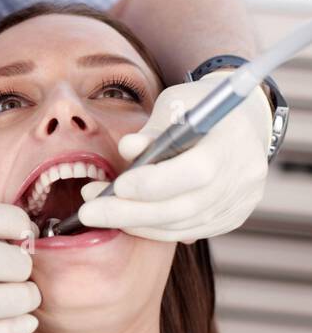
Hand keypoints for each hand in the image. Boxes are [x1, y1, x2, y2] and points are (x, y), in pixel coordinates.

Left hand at [76, 71, 272, 241]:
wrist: (243, 119)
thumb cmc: (200, 106)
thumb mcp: (176, 102)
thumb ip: (152, 129)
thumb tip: (127, 149)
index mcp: (231, 142)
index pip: (195, 173)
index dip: (153, 184)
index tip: (118, 186)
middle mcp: (241, 177)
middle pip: (184, 208)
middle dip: (131, 212)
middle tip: (89, 211)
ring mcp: (239, 202)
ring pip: (183, 225)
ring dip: (136, 223)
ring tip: (100, 212)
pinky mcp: (232, 216)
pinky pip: (188, 231)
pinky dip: (154, 228)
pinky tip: (126, 219)